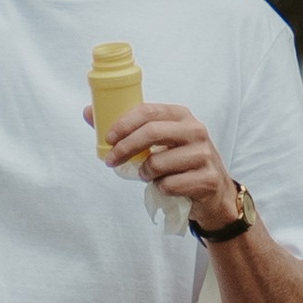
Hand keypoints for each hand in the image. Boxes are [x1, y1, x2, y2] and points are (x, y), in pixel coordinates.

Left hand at [96, 99, 236, 229]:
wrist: (213, 191)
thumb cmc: (179, 162)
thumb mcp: (158, 141)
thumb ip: (127, 128)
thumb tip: (88, 112)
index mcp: (181, 115)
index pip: (148, 111)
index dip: (124, 123)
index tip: (108, 138)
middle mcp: (196, 130)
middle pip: (152, 132)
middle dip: (125, 148)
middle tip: (111, 161)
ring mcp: (204, 155)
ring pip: (158, 163)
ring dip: (145, 173)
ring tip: (148, 175)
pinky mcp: (208, 179)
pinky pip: (170, 185)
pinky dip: (161, 188)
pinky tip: (166, 186)